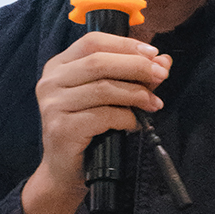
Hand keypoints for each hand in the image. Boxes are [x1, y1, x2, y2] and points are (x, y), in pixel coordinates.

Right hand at [32, 31, 170, 204]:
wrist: (65, 171)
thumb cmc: (88, 130)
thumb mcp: (109, 97)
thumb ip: (133, 76)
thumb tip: (164, 61)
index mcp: (59, 66)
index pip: (93, 42)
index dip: (125, 45)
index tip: (153, 54)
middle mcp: (50, 81)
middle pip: (98, 62)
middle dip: (136, 67)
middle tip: (161, 76)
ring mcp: (53, 105)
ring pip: (102, 88)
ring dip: (136, 94)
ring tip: (154, 104)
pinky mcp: (61, 128)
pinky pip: (102, 116)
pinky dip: (126, 118)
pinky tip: (134, 124)